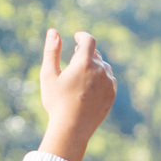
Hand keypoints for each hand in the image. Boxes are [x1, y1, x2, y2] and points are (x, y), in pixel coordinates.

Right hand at [39, 29, 116, 160]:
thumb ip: (51, 51)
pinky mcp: (112, 95)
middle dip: (85, 53)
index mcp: (84, 63)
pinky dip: (101, 77)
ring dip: (94, 65)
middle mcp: (100, 70)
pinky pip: (109, 79)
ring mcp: (108, 83)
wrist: (72, 128)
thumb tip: (54, 31)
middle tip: (75, 58)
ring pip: (104, 66)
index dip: (82, 36)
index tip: (77, 37)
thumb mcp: (48, 75)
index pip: (88, 40)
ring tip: (83, 73)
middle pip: (95, 54)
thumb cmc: (57, 102)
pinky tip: (91, 84)